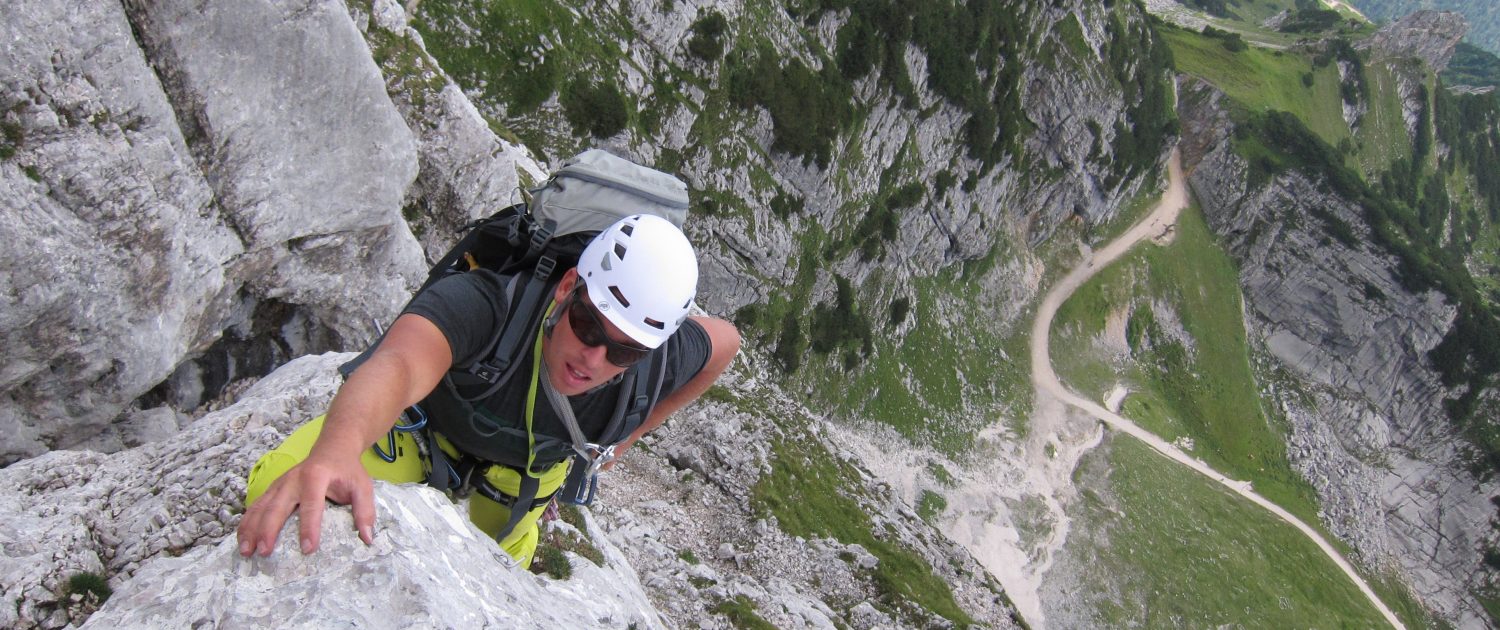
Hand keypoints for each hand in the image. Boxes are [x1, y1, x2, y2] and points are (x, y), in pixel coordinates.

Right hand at [236, 455, 375, 556]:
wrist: (333, 447)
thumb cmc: (347, 471)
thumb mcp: (363, 487)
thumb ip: (365, 511)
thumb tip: (367, 539)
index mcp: (316, 477)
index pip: (312, 505)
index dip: (309, 528)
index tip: (308, 549)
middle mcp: (293, 479)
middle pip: (277, 506)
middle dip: (269, 530)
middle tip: (265, 553)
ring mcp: (280, 483)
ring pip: (261, 506)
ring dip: (251, 529)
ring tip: (245, 551)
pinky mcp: (273, 488)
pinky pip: (256, 506)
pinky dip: (247, 523)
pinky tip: (242, 540)